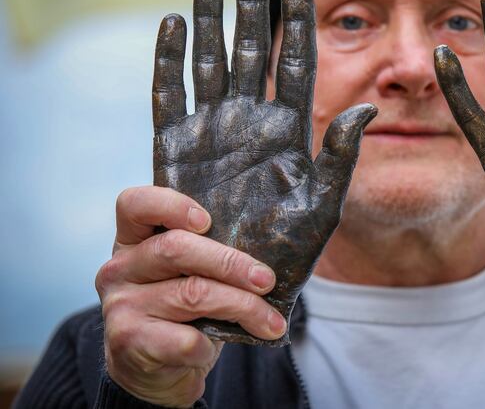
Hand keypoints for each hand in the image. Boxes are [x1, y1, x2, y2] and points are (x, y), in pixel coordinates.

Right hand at [97, 186, 282, 406]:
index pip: (135, 205)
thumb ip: (207, 255)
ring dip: (243, 307)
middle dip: (231, 264)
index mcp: (132, 241)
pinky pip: (187, 338)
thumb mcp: (186, 276)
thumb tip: (264, 259)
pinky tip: (225, 345)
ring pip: (192, 294)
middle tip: (267, 280)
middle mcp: (118, 268)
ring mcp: (120, 305)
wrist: (153, 373)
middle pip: (176, 249)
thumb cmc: (180, 313)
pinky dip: (214, 342)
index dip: (172, 206)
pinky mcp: (129, 342)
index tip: (208, 221)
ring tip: (271, 320)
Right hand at [152, 0, 375, 345]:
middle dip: (251, 4)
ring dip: (210, 18)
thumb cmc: (285, 258)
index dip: (299, 22)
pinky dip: (169, 63)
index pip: (296, 63)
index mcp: (289, 133)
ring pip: (210, 62)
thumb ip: (340, 157)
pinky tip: (174, 25)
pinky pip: (167, 99)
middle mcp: (249, 125)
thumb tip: (368, 106)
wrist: (236, 299)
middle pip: (251, 49)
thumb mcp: (321, 207)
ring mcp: (211, 135)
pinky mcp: (174, 155)